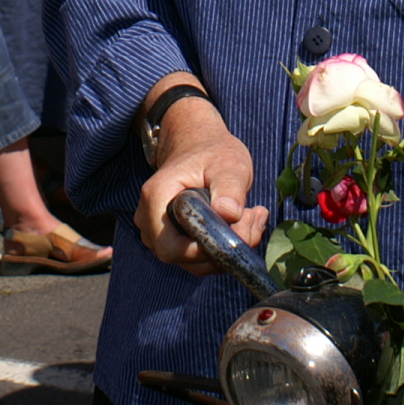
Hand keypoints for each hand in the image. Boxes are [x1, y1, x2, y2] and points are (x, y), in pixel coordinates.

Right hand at [135, 90, 269, 277]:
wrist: (197, 144)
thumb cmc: (212, 151)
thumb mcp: (228, 163)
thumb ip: (230, 188)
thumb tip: (229, 214)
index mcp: (157, 198)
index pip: (171, 247)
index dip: (203, 252)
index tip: (236, 233)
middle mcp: (150, 220)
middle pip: (183, 257)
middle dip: (222, 250)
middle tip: (253, 219)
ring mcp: (158, 232)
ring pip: (193, 260)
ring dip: (226, 247)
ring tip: (252, 216)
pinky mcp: (173, 238)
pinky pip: (197, 255)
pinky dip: (222, 246)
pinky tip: (243, 222)